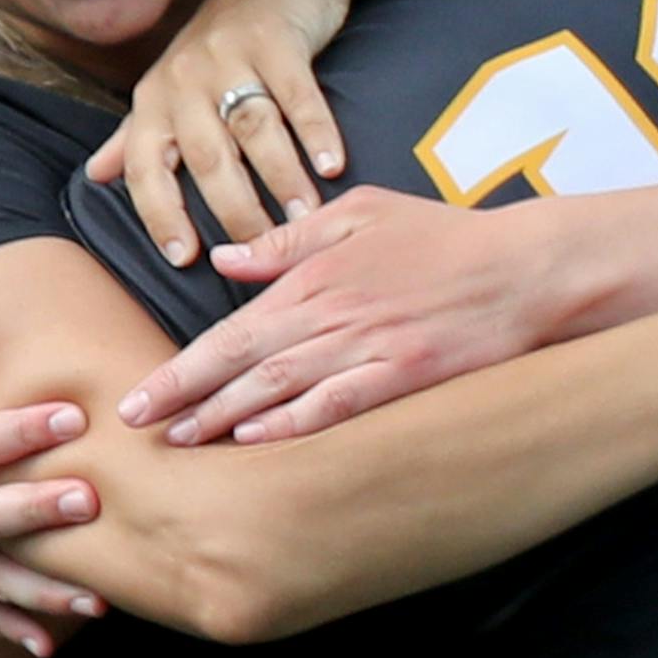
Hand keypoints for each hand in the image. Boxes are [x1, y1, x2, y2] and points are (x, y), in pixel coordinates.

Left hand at [85, 0, 361, 261]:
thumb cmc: (223, 42)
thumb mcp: (172, 85)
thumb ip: (138, 136)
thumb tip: (96, 175)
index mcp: (155, 98)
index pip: (146, 166)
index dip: (160, 214)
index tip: (185, 258)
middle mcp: (184, 77)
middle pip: (206, 157)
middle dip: (234, 208)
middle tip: (265, 248)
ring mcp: (229, 55)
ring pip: (252, 129)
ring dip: (280, 177)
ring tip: (305, 217)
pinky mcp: (275, 39)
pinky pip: (296, 94)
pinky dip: (316, 132)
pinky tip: (333, 165)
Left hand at [117, 188, 549, 443]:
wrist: (522, 267)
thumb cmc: (443, 237)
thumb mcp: (361, 213)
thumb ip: (289, 240)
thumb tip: (226, 262)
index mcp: (316, 277)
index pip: (231, 329)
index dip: (182, 367)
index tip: (137, 396)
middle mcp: (333, 315)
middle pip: (242, 363)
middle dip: (183, 397)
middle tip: (134, 428)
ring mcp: (369, 348)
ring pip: (281, 388)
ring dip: (225, 417)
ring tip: (182, 443)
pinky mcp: (405, 376)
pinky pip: (339, 406)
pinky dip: (295, 425)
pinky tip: (259, 443)